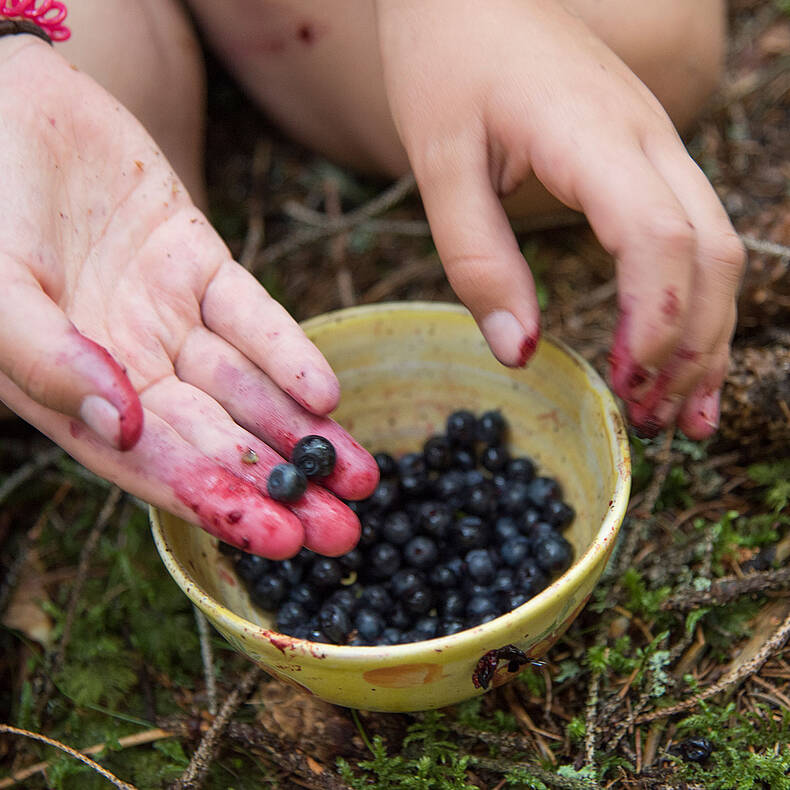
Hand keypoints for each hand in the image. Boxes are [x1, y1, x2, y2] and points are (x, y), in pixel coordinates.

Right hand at [0, 38, 377, 557]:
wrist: (12, 104)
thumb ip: (43, 357)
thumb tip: (117, 426)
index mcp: (69, 390)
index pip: (151, 464)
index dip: (215, 504)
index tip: (279, 540)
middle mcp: (126, 365)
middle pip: (214, 440)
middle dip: (277, 487)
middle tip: (341, 534)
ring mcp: (167, 316)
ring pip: (246, 389)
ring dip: (301, 434)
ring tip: (359, 478)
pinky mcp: (198, 264)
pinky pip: (251, 317)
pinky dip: (288, 353)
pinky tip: (327, 394)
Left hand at [375, 0, 744, 438]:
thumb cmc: (445, 60)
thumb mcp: (440, 162)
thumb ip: (478, 257)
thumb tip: (519, 351)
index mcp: (594, 136)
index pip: (658, 239)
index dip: (655, 322)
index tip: (624, 385)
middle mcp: (648, 139)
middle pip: (711, 254)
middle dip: (693, 347)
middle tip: (654, 421)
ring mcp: (657, 144)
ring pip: (718, 247)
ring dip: (707, 335)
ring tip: (685, 413)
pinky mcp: (646, 157)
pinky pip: (693, 233)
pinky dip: (693, 301)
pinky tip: (680, 348)